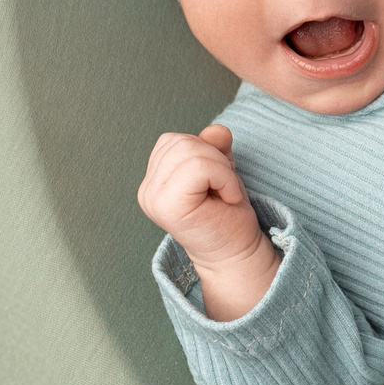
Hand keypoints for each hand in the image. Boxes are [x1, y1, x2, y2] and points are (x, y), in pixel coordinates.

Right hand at [137, 123, 278, 318]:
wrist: (236, 254)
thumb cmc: (227, 213)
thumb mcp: (221, 169)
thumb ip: (214, 146)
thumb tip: (216, 130)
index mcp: (153, 181)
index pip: (174, 141)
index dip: (205, 152)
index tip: (217, 181)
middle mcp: (147, 191)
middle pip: (181, 143)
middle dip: (215, 159)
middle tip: (225, 188)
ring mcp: (153, 198)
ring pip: (190, 151)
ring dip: (221, 169)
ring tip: (225, 193)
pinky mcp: (167, 206)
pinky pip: (199, 167)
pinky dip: (224, 177)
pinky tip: (229, 198)